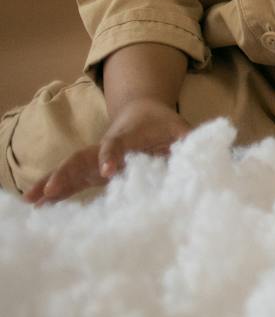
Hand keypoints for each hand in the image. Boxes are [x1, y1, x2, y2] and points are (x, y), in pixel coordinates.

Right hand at [26, 98, 189, 203]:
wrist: (144, 109)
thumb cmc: (164, 123)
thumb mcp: (180, 128)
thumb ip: (188, 140)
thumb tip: (202, 153)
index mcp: (128, 136)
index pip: (116, 145)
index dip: (112, 156)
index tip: (108, 172)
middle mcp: (105, 147)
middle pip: (82, 157)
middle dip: (66, 173)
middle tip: (49, 191)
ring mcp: (95, 159)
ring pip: (70, 169)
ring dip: (51, 182)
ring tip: (30, 201)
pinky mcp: (90, 169)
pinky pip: (71, 180)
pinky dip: (55, 191)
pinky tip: (38, 206)